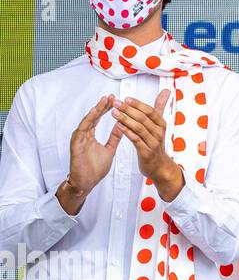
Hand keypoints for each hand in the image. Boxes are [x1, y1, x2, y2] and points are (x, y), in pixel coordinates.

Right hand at [62, 95, 121, 211]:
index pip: (98, 118)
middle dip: (101, 106)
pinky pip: (81, 130)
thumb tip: (122, 125)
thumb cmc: (95, 168)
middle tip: (111, 96)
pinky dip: (87, 121)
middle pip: (92, 116)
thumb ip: (114, 137)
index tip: (115, 100)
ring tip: (104, 101)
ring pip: (87, 121)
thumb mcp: (109, 149)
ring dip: (95, 111)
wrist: (86, 183)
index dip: (106, 109)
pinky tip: (93, 114)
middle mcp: (83, 135)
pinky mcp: (75, 145)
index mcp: (90, 135)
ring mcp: (78, 139)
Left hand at [111, 90, 184, 200]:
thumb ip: (160, 107)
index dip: (138, 104)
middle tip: (116, 103)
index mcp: (161, 124)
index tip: (127, 98)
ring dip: (125, 119)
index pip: (150, 111)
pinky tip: (118, 126)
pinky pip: (135, 140)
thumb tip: (166, 91)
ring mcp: (153, 142)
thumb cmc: (156, 143)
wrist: (159, 166)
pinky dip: (127, 132)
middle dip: (128, 109)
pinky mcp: (146, 152)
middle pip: (143, 118)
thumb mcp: (160, 124)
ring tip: (114, 113)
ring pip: (139, 128)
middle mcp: (158, 132)